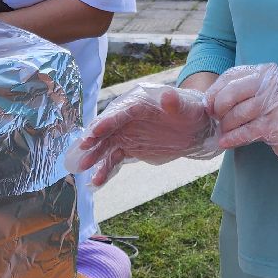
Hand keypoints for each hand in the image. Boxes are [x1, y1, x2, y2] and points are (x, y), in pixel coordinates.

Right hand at [66, 83, 219, 187]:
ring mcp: (127, 133)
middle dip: (94, 138)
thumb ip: (176, 103)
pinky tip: (96, 182)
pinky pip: (114, 158)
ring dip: (95, 155)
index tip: (95, 131)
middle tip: (82, 149)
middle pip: (108, 127)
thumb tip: (168, 95)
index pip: (121, 111)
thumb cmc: (191, 111)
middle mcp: (128, 117)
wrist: (196, 127)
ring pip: (107, 145)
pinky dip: (105, 169)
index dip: (108, 121)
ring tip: (81, 167)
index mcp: (139, 103)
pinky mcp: (129, 147)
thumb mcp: (187, 107)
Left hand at [206, 63, 277, 184]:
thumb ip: (245, 91)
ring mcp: (276, 104)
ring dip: (226, 126)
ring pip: (237, 114)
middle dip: (218, 108)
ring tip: (224, 132)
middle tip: (216, 119)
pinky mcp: (277, 125)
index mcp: (268, 72)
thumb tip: (211, 99)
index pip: (232, 75)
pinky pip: (246, 131)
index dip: (216, 90)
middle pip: (231, 93)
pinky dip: (232, 138)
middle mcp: (273, 84)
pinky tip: (225, 142)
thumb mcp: (268, 93)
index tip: (208, 104)